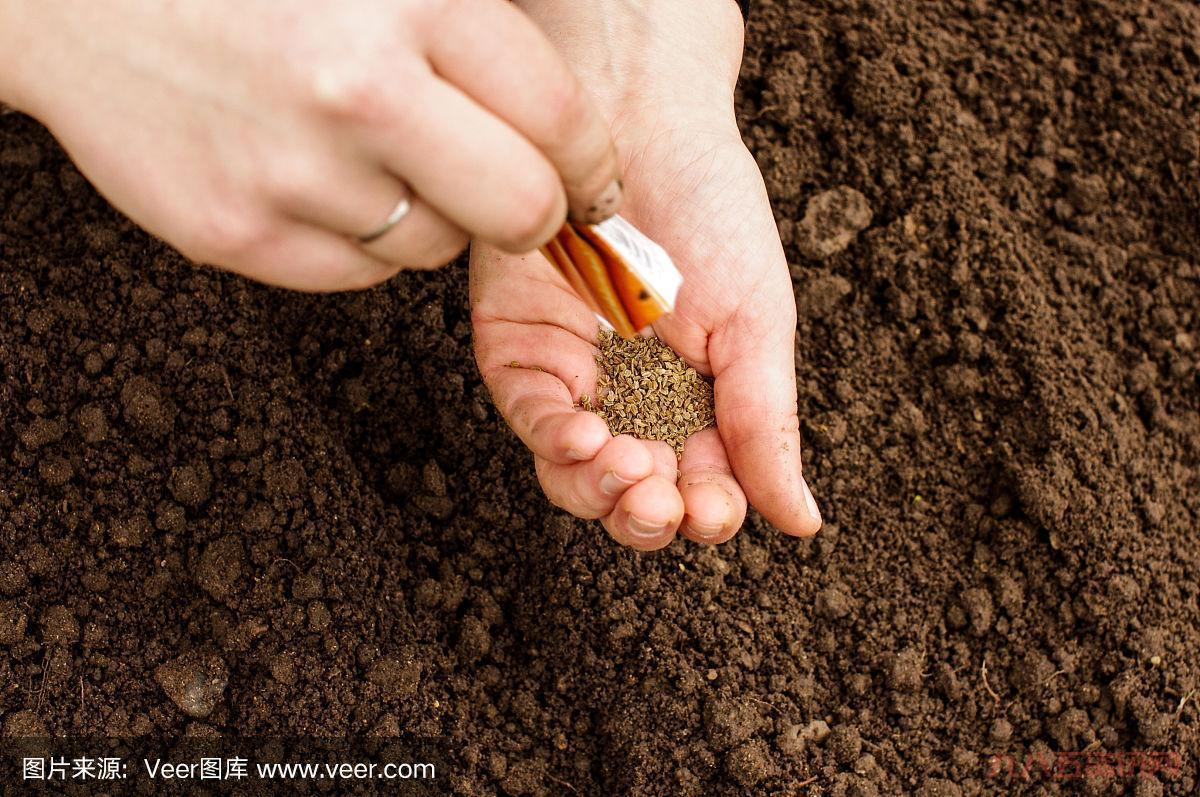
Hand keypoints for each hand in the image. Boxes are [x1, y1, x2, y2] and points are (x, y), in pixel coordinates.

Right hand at [0, 0, 621, 289]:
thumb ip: (472, 16)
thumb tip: (568, 117)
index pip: (559, 118)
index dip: (592, 165)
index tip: (593, 182)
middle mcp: (357, 87)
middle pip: (520, 210)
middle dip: (536, 214)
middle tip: (521, 199)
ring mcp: (293, 170)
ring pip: (435, 250)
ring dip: (434, 218)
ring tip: (377, 158)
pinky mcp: (238, 234)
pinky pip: (358, 275)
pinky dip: (361, 241)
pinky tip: (319, 181)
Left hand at [471, 0, 820, 548]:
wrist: (645, 122)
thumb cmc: (713, 212)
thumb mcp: (758, 325)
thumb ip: (767, 426)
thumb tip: (803, 522)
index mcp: (697, 403)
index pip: (698, 488)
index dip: (705, 514)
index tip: (715, 511)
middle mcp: (632, 401)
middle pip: (631, 496)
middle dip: (647, 515)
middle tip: (664, 499)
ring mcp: (573, 380)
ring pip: (575, 475)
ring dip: (602, 493)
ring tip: (631, 474)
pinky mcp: (519, 351)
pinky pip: (532, 419)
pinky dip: (557, 443)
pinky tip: (588, 439)